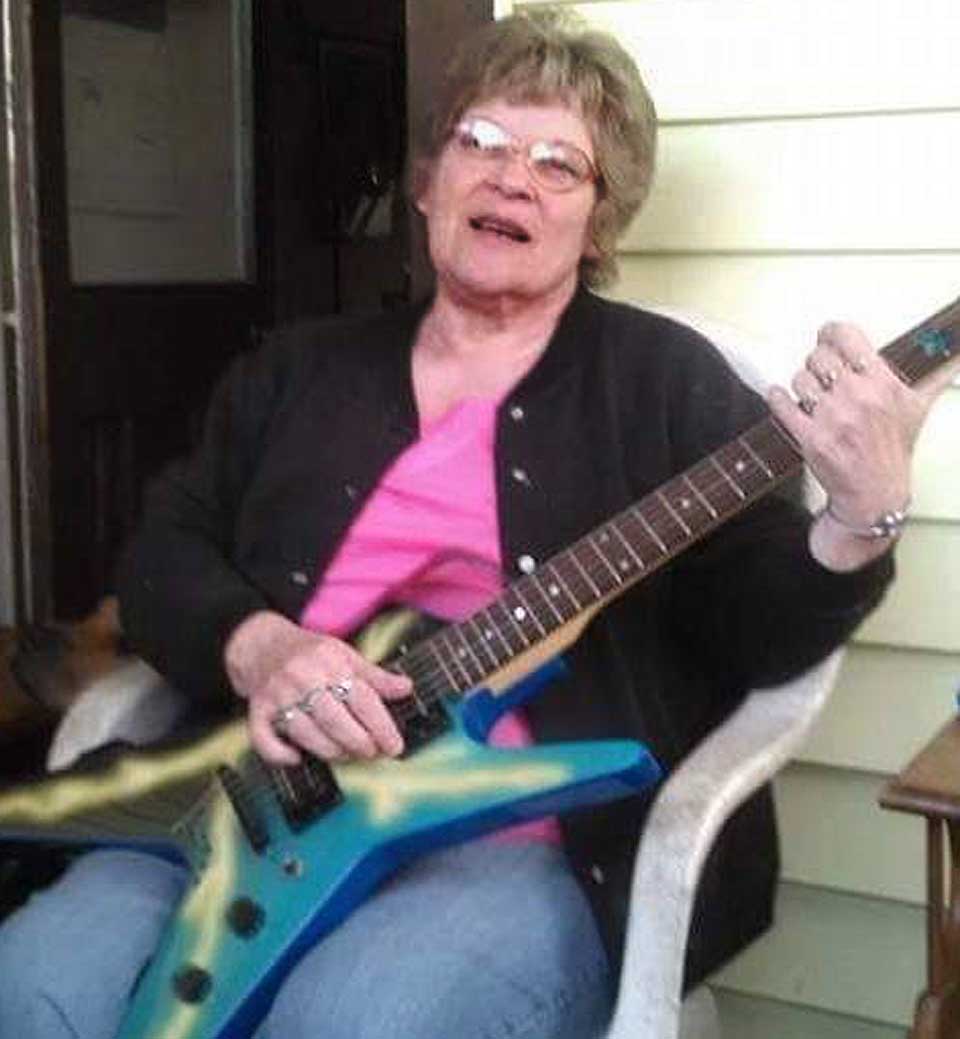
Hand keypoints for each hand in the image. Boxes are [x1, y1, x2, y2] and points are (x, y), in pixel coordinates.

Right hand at [224, 611, 412, 765]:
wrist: (262, 644)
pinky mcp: (256, 709)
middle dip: (358, 743)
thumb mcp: (346, 656)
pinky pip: (264, 739)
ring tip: (347, 754)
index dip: (382, 726)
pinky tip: (297, 758)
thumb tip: (407, 688)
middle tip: (371, 753)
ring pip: (305, 733)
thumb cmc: (311, 653)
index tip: (395, 747)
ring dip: (330, 751)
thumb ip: (375, 677)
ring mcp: (277, 694)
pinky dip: (280, 754)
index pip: (362, 698)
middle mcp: (302, 677)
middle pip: (334, 720)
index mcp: (330, 662)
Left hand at [768, 321, 956, 570]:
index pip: (847, 337)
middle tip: (821, 373)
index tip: (827, 336)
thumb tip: (951, 360)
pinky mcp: (810, 438)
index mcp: (883, 384)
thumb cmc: (893, 448)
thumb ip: (930, 379)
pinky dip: (777, 397)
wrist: (874, 492)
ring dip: (802, 384)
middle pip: (818, 356)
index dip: (831, 332)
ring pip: (799, 379)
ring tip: (811, 394)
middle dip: (817, 362)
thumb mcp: (916, 409)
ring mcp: (832, 418)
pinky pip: (782, 405)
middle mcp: (857, 398)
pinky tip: (781, 396)